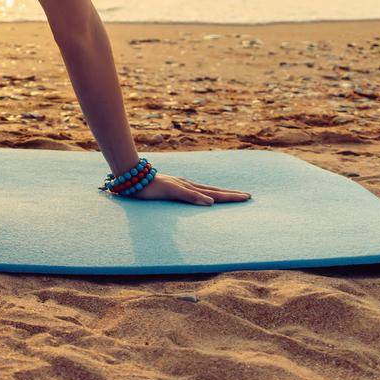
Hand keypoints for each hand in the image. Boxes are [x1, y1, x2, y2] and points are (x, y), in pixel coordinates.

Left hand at [122, 172, 251, 204]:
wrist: (132, 176)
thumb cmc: (150, 187)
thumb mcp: (171, 191)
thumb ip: (189, 196)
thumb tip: (211, 202)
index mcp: (189, 187)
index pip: (215, 193)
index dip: (230, 196)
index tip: (246, 197)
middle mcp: (187, 185)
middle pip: (213, 190)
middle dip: (230, 194)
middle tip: (248, 196)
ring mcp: (181, 185)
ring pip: (205, 189)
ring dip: (220, 193)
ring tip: (232, 195)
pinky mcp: (173, 186)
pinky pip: (194, 191)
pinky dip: (205, 193)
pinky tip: (205, 195)